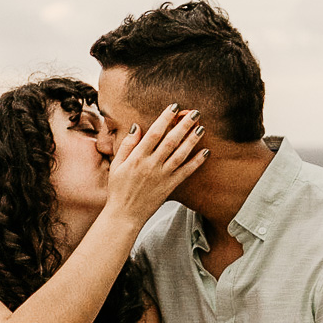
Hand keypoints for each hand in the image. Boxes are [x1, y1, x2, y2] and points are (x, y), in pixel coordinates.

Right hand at [103, 106, 208, 230]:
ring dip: (192, 140)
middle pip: (171, 141)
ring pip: (181, 154)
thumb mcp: (116, 165)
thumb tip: (137, 126)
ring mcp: (162, 176)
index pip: (154, 133)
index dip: (165, 118)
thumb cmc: (118, 190)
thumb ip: (127, 145)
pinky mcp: (169, 187)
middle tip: (195, 113)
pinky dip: (196, 162)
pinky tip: (206, 152)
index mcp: (137, 158)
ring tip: (202, 128)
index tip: (174, 107)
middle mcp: (151, 165)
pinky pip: (186, 172)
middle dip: (184, 125)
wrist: (124, 215)